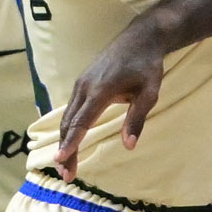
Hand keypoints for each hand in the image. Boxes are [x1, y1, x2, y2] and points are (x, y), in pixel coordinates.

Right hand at [55, 32, 164, 180]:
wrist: (139, 38)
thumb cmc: (147, 66)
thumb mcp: (150, 92)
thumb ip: (137, 118)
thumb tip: (129, 145)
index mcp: (100, 90)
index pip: (81, 121)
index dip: (72, 142)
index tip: (61, 159)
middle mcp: (84, 87)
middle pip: (69, 124)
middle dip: (66, 149)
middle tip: (66, 174)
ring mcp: (80, 84)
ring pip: (67, 117)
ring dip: (64, 140)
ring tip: (65, 163)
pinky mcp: (81, 83)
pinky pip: (71, 109)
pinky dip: (68, 127)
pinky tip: (69, 141)